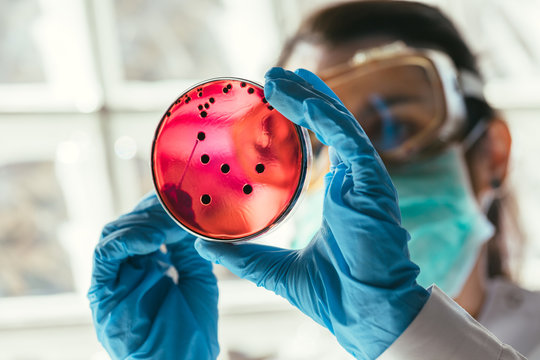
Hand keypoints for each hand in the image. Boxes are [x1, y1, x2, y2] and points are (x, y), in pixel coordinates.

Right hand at [88, 193, 218, 359]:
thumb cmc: (191, 329)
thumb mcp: (197, 278)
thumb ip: (189, 249)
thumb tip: (187, 219)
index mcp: (147, 266)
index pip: (146, 226)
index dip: (161, 209)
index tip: (181, 198)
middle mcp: (127, 269)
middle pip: (130, 225)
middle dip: (153, 212)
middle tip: (175, 205)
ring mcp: (113, 279)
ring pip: (115, 233)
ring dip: (143, 223)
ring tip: (167, 223)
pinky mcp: (102, 292)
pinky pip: (106, 253)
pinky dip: (128, 239)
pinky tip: (152, 240)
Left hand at [195, 67, 429, 358]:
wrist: (364, 313)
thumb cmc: (334, 293)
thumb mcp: (276, 268)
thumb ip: (244, 254)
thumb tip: (205, 243)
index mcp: (336, 195)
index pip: (320, 146)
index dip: (299, 120)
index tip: (273, 102)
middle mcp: (353, 181)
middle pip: (329, 126)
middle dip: (302, 97)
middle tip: (272, 77)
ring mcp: (365, 180)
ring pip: (339, 125)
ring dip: (309, 97)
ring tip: (279, 78)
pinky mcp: (374, 183)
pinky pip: (351, 140)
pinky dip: (327, 116)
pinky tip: (303, 100)